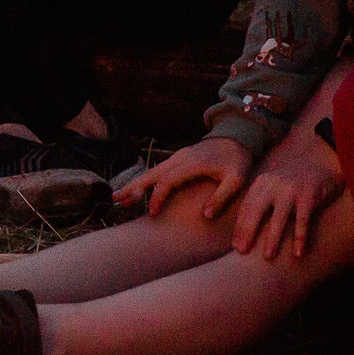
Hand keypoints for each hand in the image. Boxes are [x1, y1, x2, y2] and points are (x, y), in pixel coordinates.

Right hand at [116, 135, 252, 219]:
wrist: (237, 138)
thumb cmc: (238, 161)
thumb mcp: (236, 181)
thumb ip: (221, 198)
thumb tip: (204, 216)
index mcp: (191, 164)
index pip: (166, 181)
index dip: (157, 197)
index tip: (152, 213)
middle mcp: (179, 158)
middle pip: (151, 173)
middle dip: (132, 187)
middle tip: (115, 200)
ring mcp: (177, 157)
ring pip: (151, 171)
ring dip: (134, 183)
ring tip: (118, 197)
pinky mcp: (179, 158)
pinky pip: (158, 170)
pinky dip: (145, 180)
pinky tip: (138, 189)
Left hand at [227, 146, 342, 259]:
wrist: (321, 165)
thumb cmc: (293, 184)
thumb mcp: (273, 187)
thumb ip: (260, 202)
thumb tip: (244, 231)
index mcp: (261, 184)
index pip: (246, 207)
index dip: (240, 226)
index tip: (235, 245)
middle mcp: (273, 186)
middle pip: (256, 210)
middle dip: (247, 231)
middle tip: (241, 251)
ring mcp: (291, 191)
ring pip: (279, 218)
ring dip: (272, 238)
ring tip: (268, 257)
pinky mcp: (309, 196)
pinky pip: (303, 221)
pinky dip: (300, 238)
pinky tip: (298, 253)